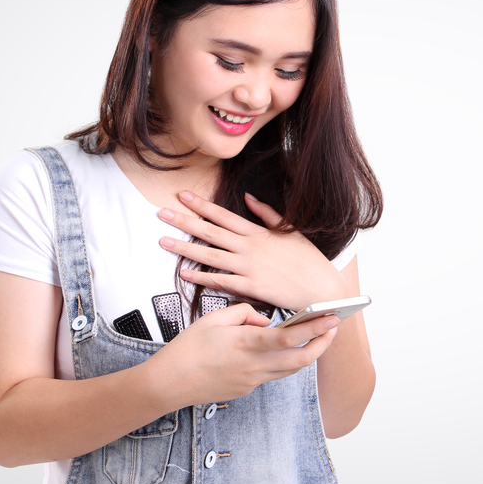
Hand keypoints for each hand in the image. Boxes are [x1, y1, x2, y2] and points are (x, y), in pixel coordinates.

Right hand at [146, 303, 338, 409]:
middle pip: (301, 359)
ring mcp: (252, 381)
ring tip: (314, 336)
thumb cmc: (187, 350)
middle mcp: (254, 366)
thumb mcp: (214, 319)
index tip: (331, 317)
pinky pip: (273, 374)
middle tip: (333, 329)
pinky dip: (283, 361)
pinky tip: (280, 349)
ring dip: (306, 353)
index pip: (290, 337)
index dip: (315, 328)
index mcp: (246, 344)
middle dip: (322, 343)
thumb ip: (244, 313)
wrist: (168, 384)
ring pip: (291, 369)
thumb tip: (264, 320)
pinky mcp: (247, 389)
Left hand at [158, 191, 348, 310]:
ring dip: (184, 248)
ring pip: (210, 256)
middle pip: (210, 232)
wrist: (320, 288)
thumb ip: (267, 214)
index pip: (223, 215)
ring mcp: (248, 267)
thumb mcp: (290, 229)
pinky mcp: (250, 287)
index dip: (201, 205)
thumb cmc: (308, 260)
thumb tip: (248, 198)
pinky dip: (200, 277)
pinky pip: (220, 281)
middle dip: (184, 221)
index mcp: (258, 232)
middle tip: (162, 213)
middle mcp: (249, 247)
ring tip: (164, 241)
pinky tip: (183, 273)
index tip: (182, 195)